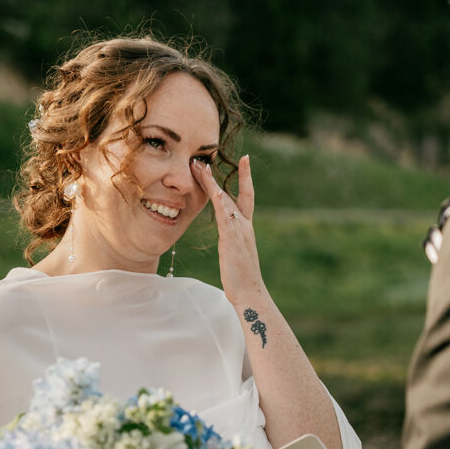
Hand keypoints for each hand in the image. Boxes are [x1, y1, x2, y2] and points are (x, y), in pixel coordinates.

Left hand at [190, 155, 263, 304]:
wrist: (249, 291)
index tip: (244, 159)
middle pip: (236, 193)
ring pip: (225, 201)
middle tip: (211, 156)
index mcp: (245, 228)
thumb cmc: (241, 277)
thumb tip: (228, 237)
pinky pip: (225, 216)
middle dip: (226, 174)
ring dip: (212, 183)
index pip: (246, 196)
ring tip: (200, 167)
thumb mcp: (236, 254)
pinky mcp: (232, 239)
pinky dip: (221, 202)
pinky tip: (215, 190)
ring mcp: (240, 231)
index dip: (246, 177)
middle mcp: (245, 225)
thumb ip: (232, 241)